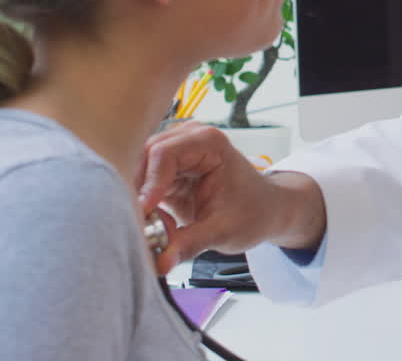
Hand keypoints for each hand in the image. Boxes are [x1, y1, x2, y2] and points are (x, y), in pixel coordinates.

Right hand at [136, 121, 325, 273]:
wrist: (264, 210)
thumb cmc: (253, 211)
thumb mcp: (224, 231)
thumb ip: (190, 244)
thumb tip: (160, 263)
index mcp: (208, 142)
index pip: (163, 153)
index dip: (149, 184)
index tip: (144, 213)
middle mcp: (188, 139)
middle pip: (144, 158)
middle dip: (138, 192)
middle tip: (140, 226)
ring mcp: (175, 153)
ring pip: (137, 171)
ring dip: (137, 199)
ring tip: (149, 226)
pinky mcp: (166, 171)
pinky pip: (141, 185)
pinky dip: (141, 204)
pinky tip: (151, 223)